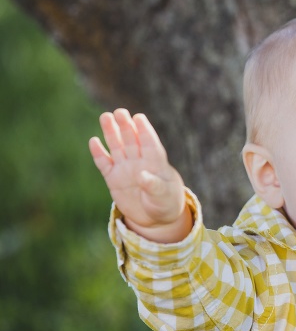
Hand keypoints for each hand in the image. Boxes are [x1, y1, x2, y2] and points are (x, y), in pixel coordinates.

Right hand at [89, 109, 191, 242]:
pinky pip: (104, 164)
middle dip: (126, 126)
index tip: (139, 117)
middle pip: (131, 140)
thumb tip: (142, 175)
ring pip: (117, 147)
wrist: (155, 218)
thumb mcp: (163, 196)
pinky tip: (93, 141)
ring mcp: (125, 169)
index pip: (149, 143)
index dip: (145, 130)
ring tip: (106, 117)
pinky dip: (99, 154)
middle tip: (119, 112)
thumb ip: (154, 186)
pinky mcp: (113, 179)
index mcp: (156, 163)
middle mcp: (139, 162)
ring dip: (111, 133)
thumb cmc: (165, 203)